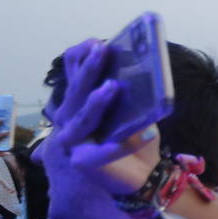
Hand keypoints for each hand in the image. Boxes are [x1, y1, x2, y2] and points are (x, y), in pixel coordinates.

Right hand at [37, 39, 160, 194]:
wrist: (142, 176)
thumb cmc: (136, 139)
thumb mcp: (136, 114)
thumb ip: (134, 96)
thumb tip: (142, 71)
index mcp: (81, 105)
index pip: (75, 77)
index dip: (80, 59)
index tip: (95, 42)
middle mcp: (71, 121)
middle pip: (76, 92)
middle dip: (89, 70)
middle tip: (102, 49)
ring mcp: (74, 142)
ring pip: (83, 120)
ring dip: (97, 102)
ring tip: (113, 86)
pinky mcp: (84, 164)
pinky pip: (101, 153)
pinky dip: (121, 145)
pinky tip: (147, 134)